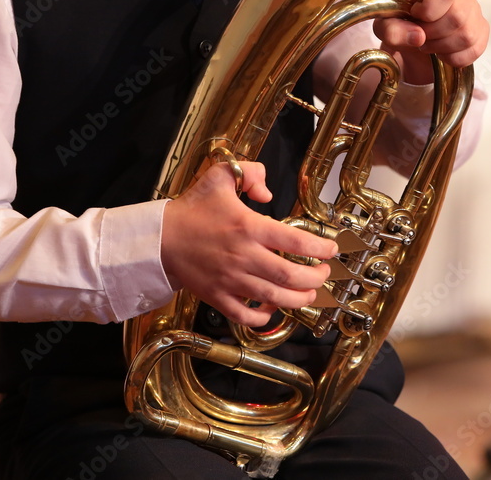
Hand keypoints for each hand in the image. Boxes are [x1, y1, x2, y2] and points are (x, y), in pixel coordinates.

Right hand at [160, 161, 336, 326]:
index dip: (319, 247)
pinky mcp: (218, 297)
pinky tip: (273, 308)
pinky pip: (246, 316)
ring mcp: (231, 280)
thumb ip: (250, 173)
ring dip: (298, 298)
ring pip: (274, 297)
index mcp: (248, 227)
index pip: (295, 240)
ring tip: (309, 292)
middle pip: (290, 275)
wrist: (159, 239)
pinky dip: (264, 317)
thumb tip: (268, 191)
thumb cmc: (192, 209)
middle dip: (315, 277)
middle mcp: (243, 256)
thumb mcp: (220, 175)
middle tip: (323, 273)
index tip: (331, 249)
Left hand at [373, 0, 488, 84]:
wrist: (412, 41)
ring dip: (442, 47)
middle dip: (433, 34)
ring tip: (429, 44)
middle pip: (457, 16)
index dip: (428, 11)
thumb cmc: (400, 24)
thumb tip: (418, 36)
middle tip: (420, 37)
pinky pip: (475, 49)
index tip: (415, 16)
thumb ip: (392, 29)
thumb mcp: (385, 26)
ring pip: (467, 35)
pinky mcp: (481, 31)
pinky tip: (442, 53)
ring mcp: (474, 11)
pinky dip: (454, 58)